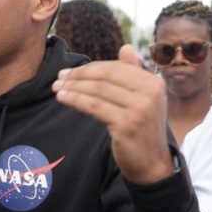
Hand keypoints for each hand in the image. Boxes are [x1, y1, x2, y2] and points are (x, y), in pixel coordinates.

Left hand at [52, 44, 173, 183]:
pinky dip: (76, 100)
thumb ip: (134, 73)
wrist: (152, 165)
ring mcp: (140, 108)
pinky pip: (94, 106)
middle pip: (105, 76)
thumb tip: (126, 47)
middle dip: (79, 75)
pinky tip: (63, 99)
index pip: (115, 67)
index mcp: (153, 82)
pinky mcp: (127, 124)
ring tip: (57, 88)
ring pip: (97, 90)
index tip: (70, 71)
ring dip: (73, 87)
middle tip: (59, 77)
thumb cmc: (143, 130)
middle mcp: (150, 92)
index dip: (90, 68)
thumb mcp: (144, 98)